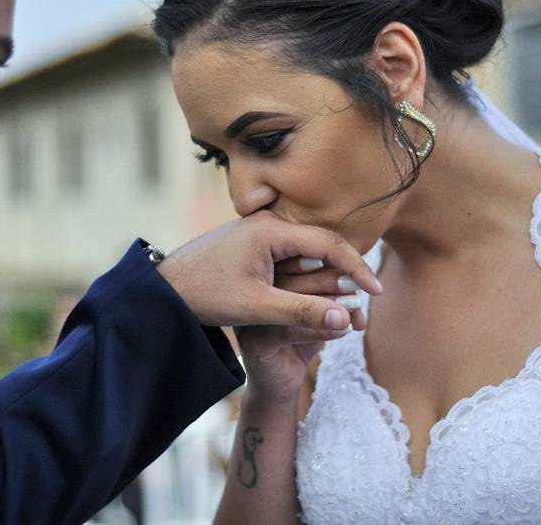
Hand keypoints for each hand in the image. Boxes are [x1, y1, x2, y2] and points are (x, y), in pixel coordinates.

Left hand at [156, 211, 380, 329]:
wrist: (165, 288)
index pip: (329, 244)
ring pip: (308, 251)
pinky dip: (310, 274)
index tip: (376, 291)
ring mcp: (262, 232)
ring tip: (351, 298)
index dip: (357, 268)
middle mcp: (270, 224)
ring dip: (329, 274)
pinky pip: (293, 256)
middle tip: (369, 298)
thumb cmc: (206, 294)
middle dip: (347, 271)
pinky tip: (322, 292)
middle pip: (322, 244)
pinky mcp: (255, 244)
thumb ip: (302, 312)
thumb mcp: (257, 307)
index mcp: (272, 230)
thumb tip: (346, 318)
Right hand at [236, 260, 365, 402]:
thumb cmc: (302, 340)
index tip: (356, 276)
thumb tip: (360, 281)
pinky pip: (288, 330)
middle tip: (357, 292)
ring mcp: (251, 316)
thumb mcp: (321, 313)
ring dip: (328, 306)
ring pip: (291, 302)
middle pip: (293, 277)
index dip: (329, 264)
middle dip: (330, 282)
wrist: (280, 383)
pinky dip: (320, 330)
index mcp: (267, 276)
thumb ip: (336, 295)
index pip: (296, 260)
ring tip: (353, 311)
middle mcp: (254, 291)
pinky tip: (342, 331)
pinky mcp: (253, 341)